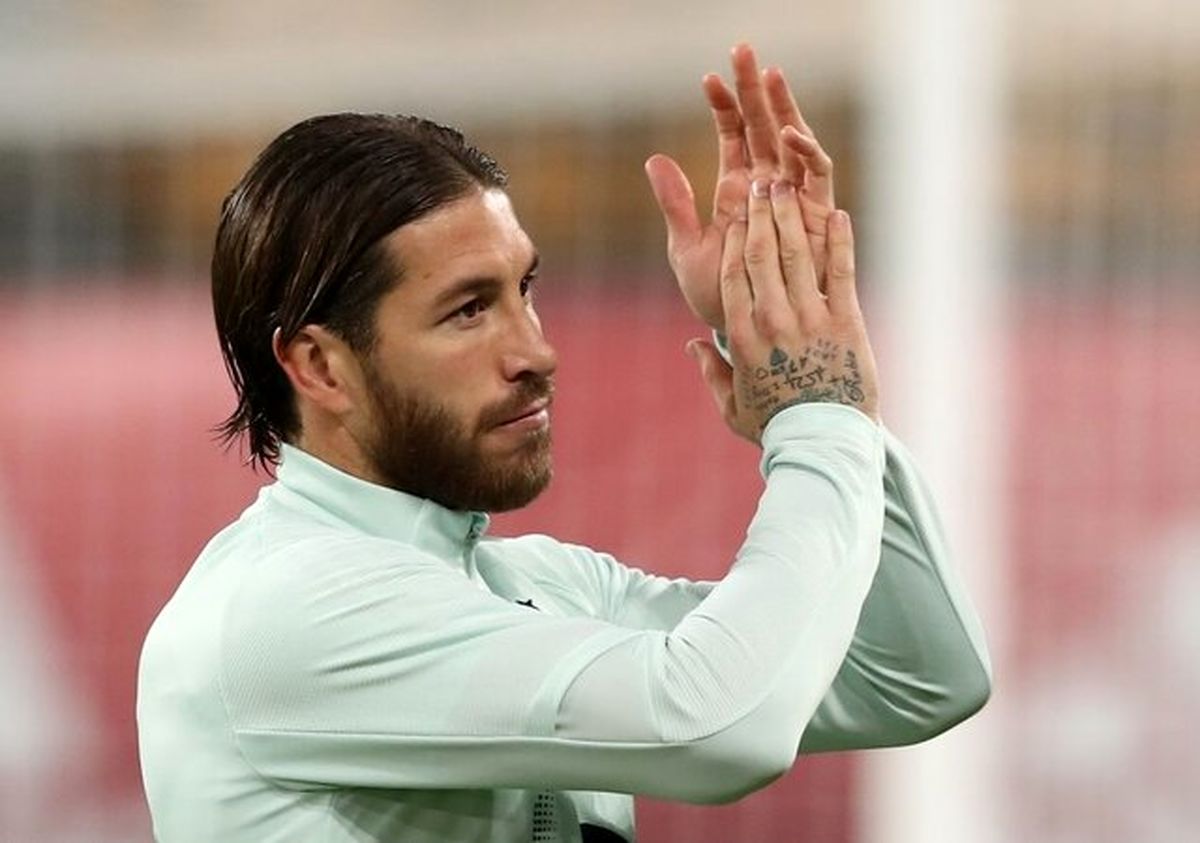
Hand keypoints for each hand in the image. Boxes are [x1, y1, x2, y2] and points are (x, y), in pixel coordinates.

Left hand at [645, 43, 835, 330]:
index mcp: (737, 192)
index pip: (733, 137)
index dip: (723, 106)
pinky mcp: (816, 220)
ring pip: (792, 143)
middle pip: (763, 128)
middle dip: (754, 89)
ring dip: (783, 109)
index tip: (708, 77)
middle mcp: (768, 190)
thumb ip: (675, 204)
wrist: (747, 335)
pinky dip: (807, 155)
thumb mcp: (688, 249)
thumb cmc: (718, 299)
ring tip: (770, 75)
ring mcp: (794, 201)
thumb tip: (653, 159)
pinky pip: (818, 180)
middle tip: (744, 49)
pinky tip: (790, 134)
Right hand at [686, 179, 879, 441]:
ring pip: (797, 254)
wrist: (824, 442)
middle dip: (759, 214)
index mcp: (743, 336)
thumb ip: (712, 372)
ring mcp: (811, 318)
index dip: (732, 238)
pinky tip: (839, 213)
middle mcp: (773, 320)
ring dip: (791, 215)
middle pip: (761, 253)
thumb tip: (693, 347)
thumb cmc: (776, 426)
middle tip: (760, 183)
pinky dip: (840, 240)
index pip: (732, 274)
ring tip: (788, 185)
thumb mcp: (732, 405)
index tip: (734, 214)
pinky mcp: (846, 321)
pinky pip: (841, 271)